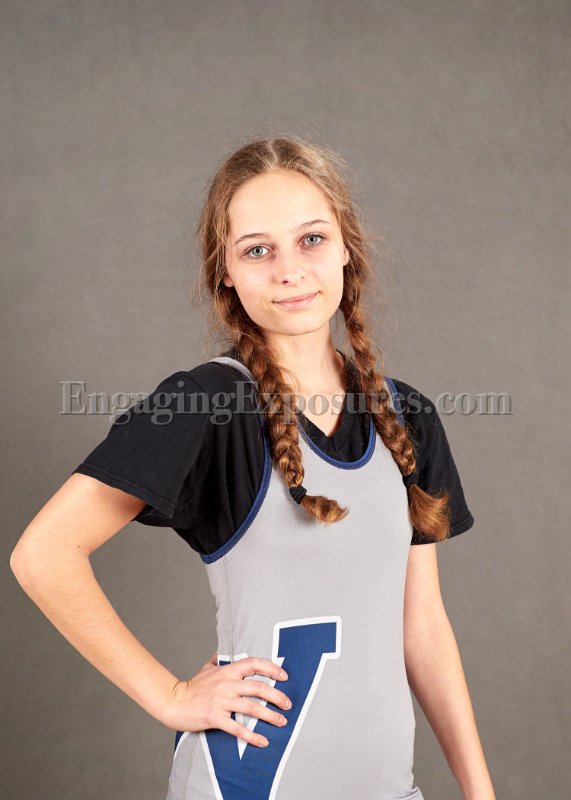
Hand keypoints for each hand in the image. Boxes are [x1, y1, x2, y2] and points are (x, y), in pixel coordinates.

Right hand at [160, 652, 291, 747]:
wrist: (173, 701)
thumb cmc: (192, 686)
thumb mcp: (206, 668)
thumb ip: (219, 659)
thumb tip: (226, 652)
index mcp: (227, 670)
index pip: (254, 664)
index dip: (272, 668)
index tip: (284, 676)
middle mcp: (227, 684)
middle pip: (259, 687)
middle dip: (278, 696)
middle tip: (288, 704)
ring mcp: (221, 701)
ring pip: (252, 708)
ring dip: (270, 716)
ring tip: (282, 722)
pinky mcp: (215, 717)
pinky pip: (237, 728)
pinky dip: (252, 736)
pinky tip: (263, 742)